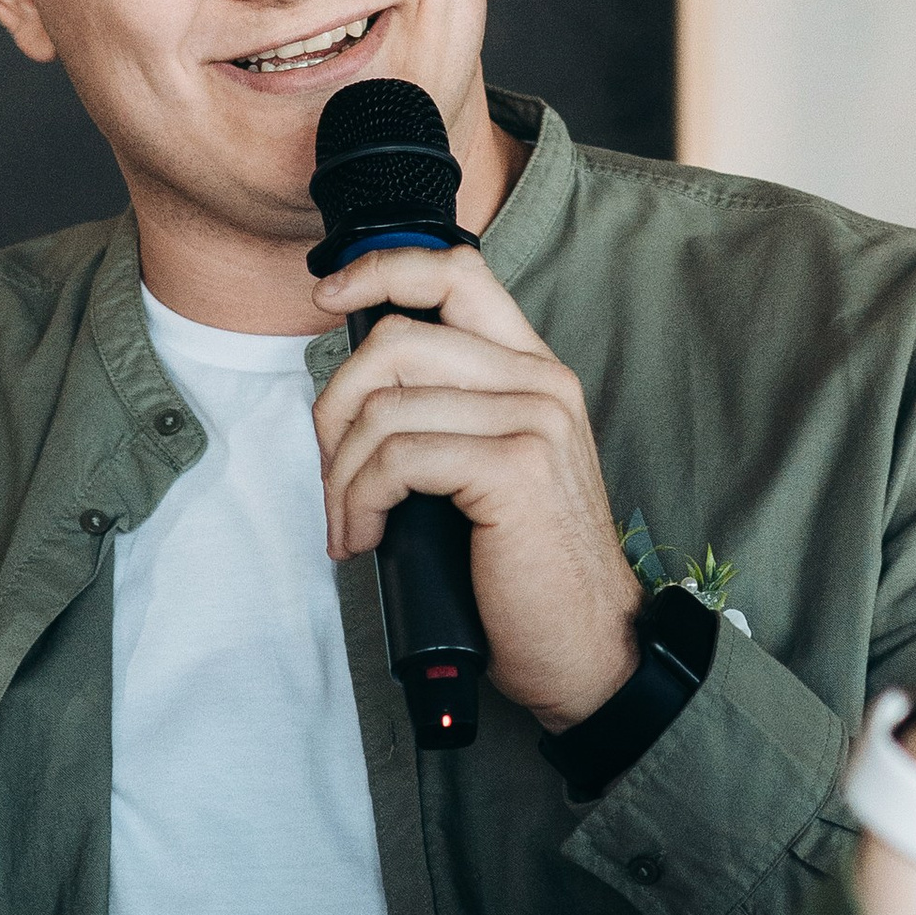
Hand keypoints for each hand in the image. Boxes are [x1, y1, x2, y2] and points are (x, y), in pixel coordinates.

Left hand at [312, 247, 643, 729]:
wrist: (589, 644)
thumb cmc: (527, 567)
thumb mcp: (492, 466)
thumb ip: (449, 411)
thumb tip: (356, 389)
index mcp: (534, 370)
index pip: (456, 271)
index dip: (381, 270)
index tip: (326, 297)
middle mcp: (540, 382)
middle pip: (397, 340)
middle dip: (335, 407)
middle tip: (331, 474)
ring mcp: (533, 421)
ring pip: (385, 407)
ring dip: (340, 475)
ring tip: (349, 524)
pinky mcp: (513, 469)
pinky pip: (397, 457)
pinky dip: (361, 500)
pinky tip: (367, 537)